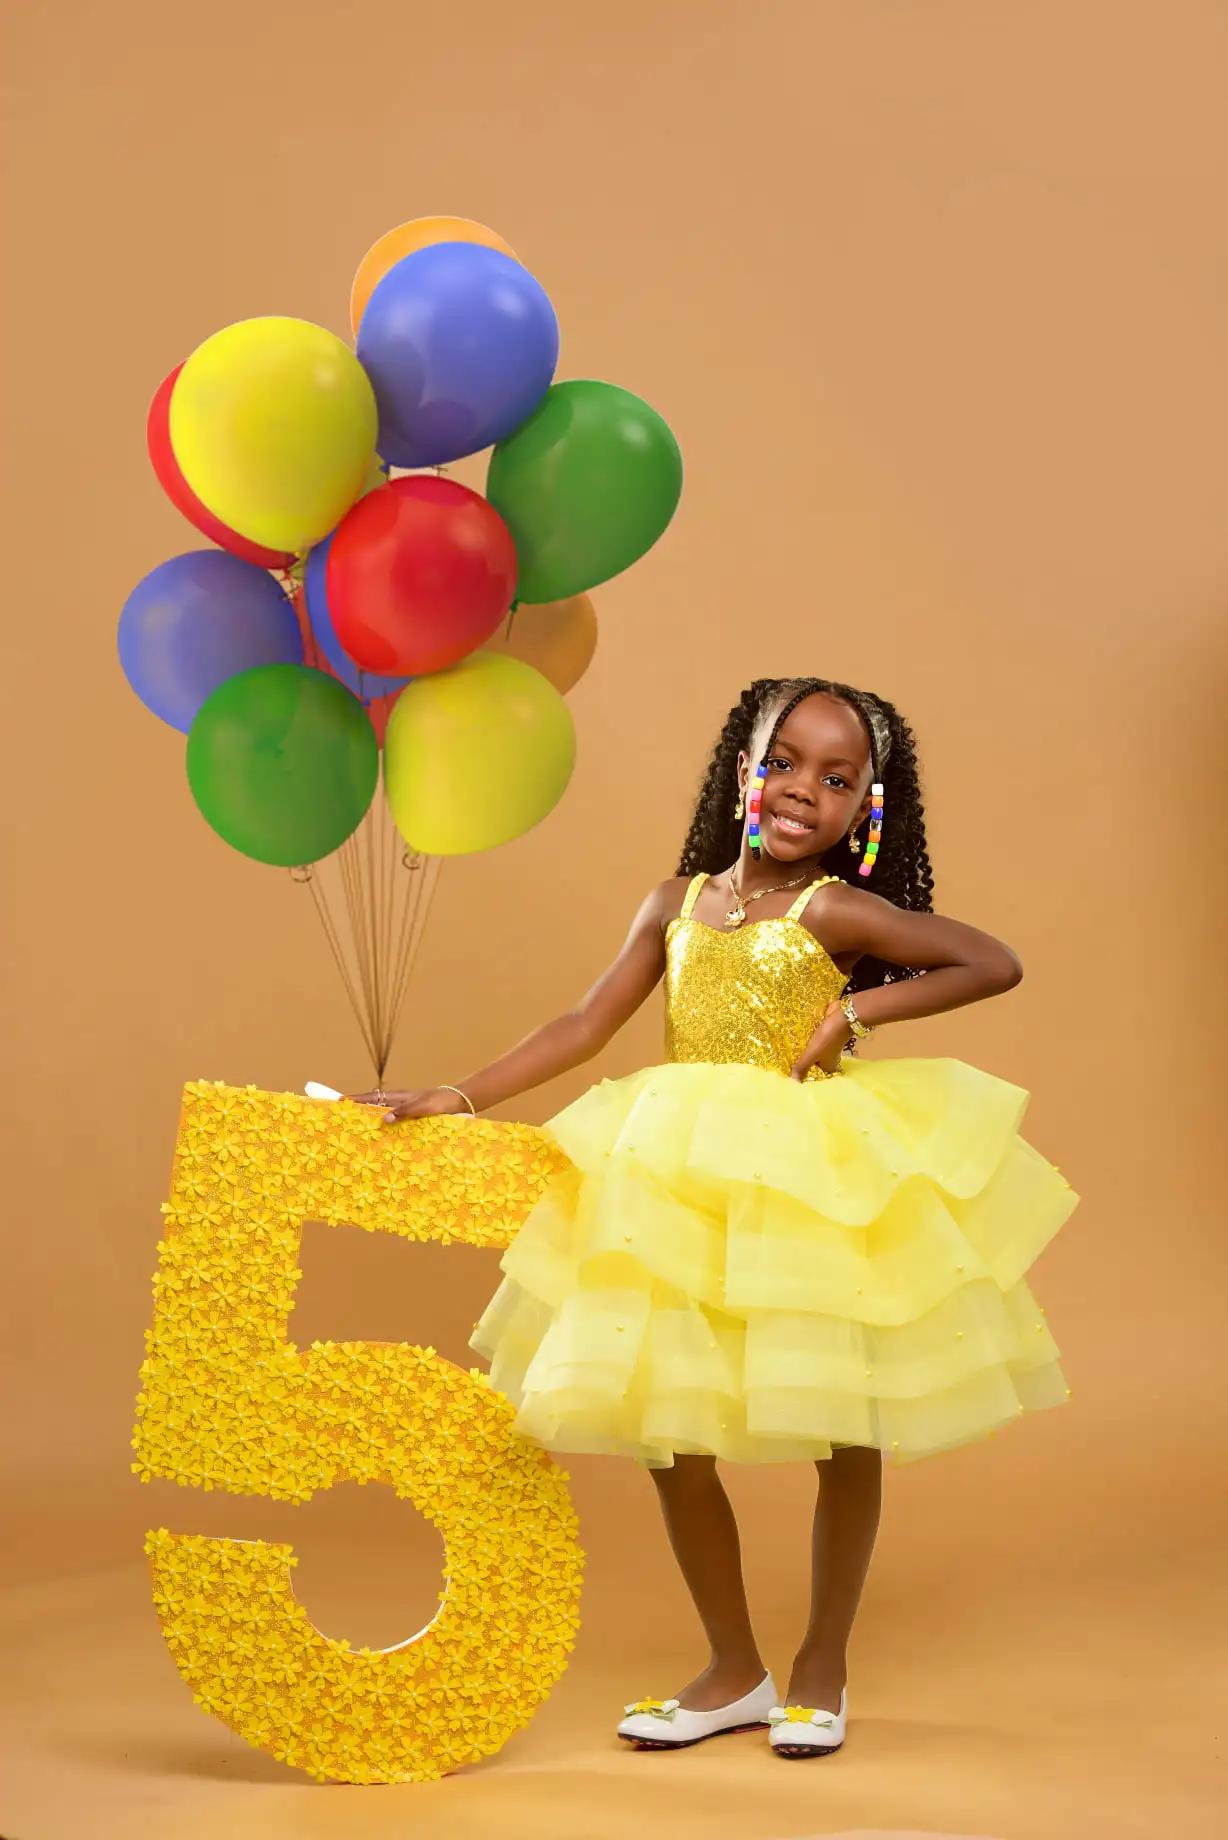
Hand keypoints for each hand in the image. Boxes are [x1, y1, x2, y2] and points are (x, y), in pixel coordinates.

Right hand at [347, 1086, 472, 1123]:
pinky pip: (392, 1120)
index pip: (372, 1097)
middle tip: (343, 1119)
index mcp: (398, 1097)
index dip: (356, 1099)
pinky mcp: (410, 1117)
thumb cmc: (439, 1102)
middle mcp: (398, 1102)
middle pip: (373, 1105)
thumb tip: (383, 1120)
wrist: (456, 1101)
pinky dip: (383, 1125)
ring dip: (370, 1119)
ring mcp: (403, 1109)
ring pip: (381, 1113)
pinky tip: (381, 1136)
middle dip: (358, 1110)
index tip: (340, 1101)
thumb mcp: (422, 1107)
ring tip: (357, 1131)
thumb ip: (403, 1112)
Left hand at [789, 1001, 851, 1080]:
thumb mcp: (813, 1054)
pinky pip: (813, 1039)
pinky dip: (806, 1040)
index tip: (793, 1079)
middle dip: (803, 1062)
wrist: (842, 1016)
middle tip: (786, 1065)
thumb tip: (793, 1083)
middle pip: (814, 1062)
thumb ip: (803, 1066)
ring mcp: (828, 1045)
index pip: (816, 1075)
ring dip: (803, 1050)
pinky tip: (794, 1039)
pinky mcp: (824, 1034)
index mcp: (828, 1065)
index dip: (806, 1077)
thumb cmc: (827, 1038)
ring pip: (813, 1050)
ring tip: (785, 1052)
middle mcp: (829, 1057)